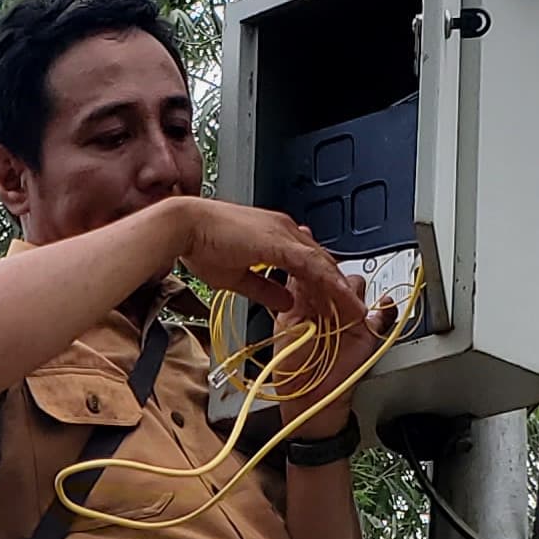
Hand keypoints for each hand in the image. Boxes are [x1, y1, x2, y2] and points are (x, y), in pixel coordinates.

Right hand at [178, 199, 370, 343]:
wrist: (184, 226)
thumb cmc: (201, 245)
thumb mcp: (237, 278)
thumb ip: (265, 289)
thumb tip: (286, 303)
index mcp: (275, 237)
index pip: (309, 263)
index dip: (323, 285)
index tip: (333, 305)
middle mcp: (285, 231)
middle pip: (322, 262)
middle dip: (338, 288)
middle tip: (352, 311)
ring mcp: (284, 233)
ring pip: (323, 264)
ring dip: (340, 288)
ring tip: (355, 310)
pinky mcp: (279, 241)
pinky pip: (312, 265)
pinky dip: (329, 282)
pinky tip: (340, 297)